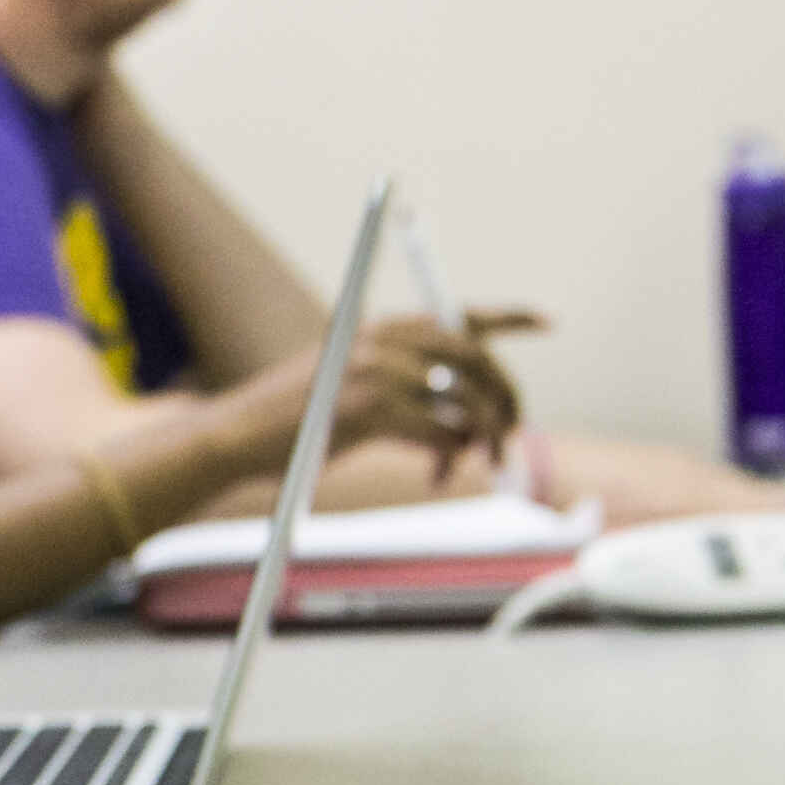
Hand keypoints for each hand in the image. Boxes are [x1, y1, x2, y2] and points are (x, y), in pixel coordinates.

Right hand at [224, 313, 532, 486]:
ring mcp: (377, 371)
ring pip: (467, 401)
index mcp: (380, 328)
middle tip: (508, 436)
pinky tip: (435, 471)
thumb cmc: (292, 420)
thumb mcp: (346, 382)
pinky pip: (444, 432)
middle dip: (505, 398)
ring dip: (482, 438)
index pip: (458, 313)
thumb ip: (400, 381)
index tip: (547, 322)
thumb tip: (465, 407)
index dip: (509, 317)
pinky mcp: (372, 409)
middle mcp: (383, 340)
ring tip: (471, 463)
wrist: (236, 437)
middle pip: (477, 359)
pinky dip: (451, 457)